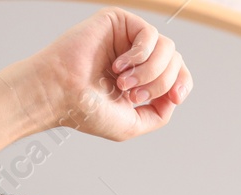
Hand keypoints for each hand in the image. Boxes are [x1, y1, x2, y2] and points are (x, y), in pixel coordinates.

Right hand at [8, 6, 192, 141]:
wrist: (59, 94)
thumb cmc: (84, 111)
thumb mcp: (129, 126)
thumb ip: (158, 116)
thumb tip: (174, 95)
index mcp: (137, 78)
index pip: (175, 74)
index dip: (182, 83)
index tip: (175, 97)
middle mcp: (134, 57)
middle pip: (175, 61)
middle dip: (159, 83)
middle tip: (129, 94)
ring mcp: (126, 39)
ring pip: (167, 47)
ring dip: (149, 71)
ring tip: (122, 82)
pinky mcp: (119, 22)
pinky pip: (150, 34)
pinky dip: (140, 54)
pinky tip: (118, 65)